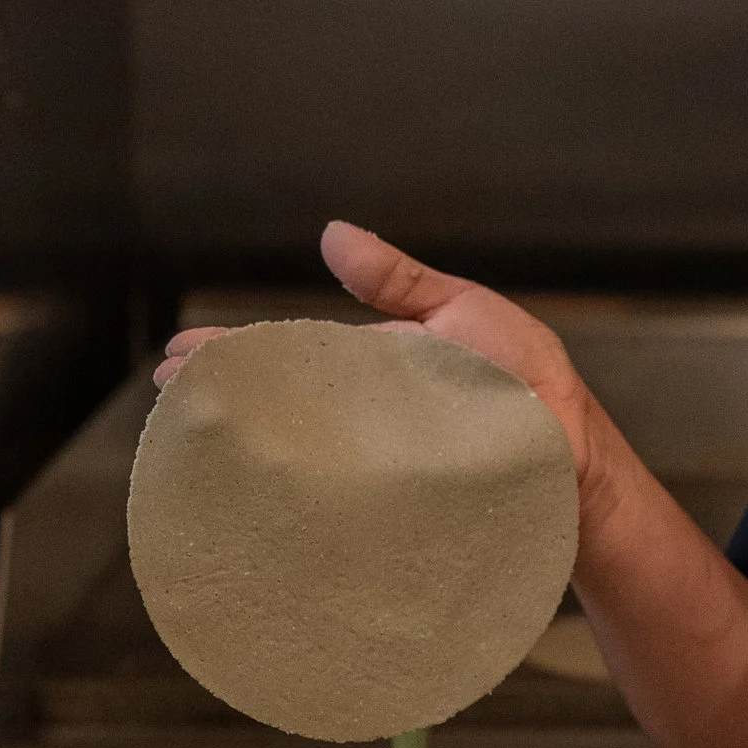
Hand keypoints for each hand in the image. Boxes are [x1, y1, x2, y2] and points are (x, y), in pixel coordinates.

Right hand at [154, 225, 604, 504]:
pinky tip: (253, 514)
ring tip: (190, 452)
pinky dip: (292, 508)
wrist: (579, 463)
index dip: (234, 356)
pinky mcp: (392, 512)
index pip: (289, 357)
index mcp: (374, 370)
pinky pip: (333, 509)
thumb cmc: (532, 384)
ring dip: (243, 455)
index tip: (178, 358)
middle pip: (279, 409)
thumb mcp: (463, 314)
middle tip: (168, 403)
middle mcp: (365, 422)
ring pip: (295, 459)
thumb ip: (397, 282)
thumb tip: (330, 233)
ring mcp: (375, 469)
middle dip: (221, 404)